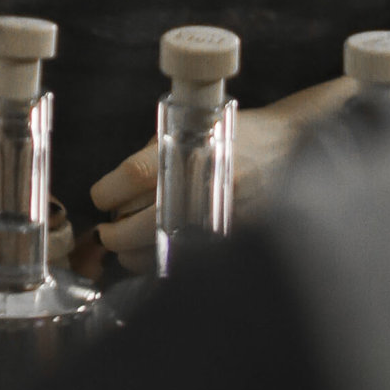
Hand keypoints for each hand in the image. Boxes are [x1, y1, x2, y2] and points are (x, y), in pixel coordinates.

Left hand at [90, 99, 313, 266]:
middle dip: (112, 233)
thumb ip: (153, 157)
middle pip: (136, 224)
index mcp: (190, 150)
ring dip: (131, 254)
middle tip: (107, 230)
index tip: (101, 198)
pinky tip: (156, 252)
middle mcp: (202, 186)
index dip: (106, 192)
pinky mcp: (228, 240)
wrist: (288, 146)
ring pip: (155, 252)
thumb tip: (115, 194)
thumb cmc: (233, 135)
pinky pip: (182, 261)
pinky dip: (161, 262)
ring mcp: (216, 218)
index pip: (133, 176)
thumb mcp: (190, 128)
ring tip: (129, 244)